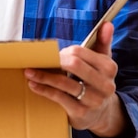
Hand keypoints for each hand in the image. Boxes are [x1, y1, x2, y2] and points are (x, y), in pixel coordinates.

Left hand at [24, 22, 130, 137]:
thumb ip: (103, 42)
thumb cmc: (96, 81)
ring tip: (28, 71)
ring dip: (43, 76)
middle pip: (73, 65)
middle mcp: (105, 85)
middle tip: (37, 61)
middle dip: (53, 62)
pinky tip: (33, 84)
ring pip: (64, 83)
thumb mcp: (103, 62)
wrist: (102, 114)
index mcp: (109, 68)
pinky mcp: (81, 112)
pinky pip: (59, 97)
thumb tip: (107, 23)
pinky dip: (44, 90)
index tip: (52, 54)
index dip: (62, 52)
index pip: (79, 52)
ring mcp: (93, 100)